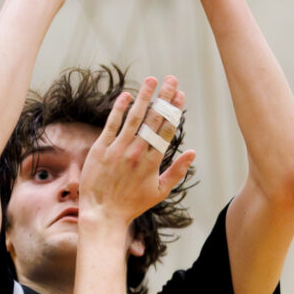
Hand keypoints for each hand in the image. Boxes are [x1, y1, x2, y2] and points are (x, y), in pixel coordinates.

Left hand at [80, 76, 195, 228]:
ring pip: (134, 117)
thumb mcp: (160, 192)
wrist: (103, 213)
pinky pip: (112, 124)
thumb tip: (193, 152)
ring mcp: (118, 149)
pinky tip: (127, 95)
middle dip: (164, 97)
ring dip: (144, 96)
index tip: (181, 94)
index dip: (175, 109)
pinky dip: (119, 109)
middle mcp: (137, 152)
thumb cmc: (132, 204)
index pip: (167, 129)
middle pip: (154, 119)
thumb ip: (177, 171)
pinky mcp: (101, 149)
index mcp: (153, 161)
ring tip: (152, 80)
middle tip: (171, 79)